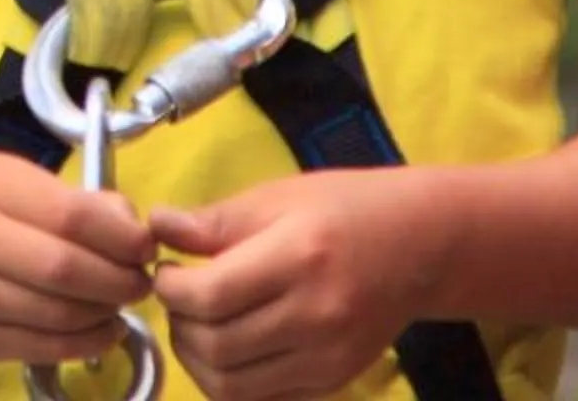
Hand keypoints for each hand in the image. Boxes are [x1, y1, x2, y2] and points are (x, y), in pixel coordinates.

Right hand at [0, 151, 154, 366]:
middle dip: (118, 281)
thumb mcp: (4, 180)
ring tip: (119, 305)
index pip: (69, 216)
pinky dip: (81, 344)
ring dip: (103, 315)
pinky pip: (36, 348)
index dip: (121, 237)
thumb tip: (131, 227)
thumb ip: (67, 200)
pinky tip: (99, 331)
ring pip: (53, 316)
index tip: (145, 245)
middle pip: (64, 270)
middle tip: (140, 282)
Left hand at [150, 169, 444, 400]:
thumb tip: (156, 227)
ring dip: (197, 358)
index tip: (167, 270)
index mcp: (297, 260)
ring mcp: (327, 358)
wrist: (421, 247)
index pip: (210, 296)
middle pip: (216, 346)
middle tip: (178, 297)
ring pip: (231, 385)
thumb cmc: (345, 209)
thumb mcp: (277, 197)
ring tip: (197, 323)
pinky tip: (227, 346)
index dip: (171, 289)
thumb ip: (214, 220)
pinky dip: (230, 381)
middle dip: (178, 324)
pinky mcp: (332, 381)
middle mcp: (315, 318)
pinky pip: (261, 398)